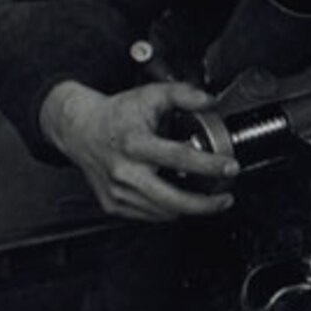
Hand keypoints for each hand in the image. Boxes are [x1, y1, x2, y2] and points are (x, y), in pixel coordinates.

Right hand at [39, 80, 237, 220]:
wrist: (80, 130)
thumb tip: (210, 101)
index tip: (230, 168)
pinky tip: (174, 197)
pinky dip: (166, 210)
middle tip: (225, 199)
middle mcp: (125, 170)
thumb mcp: (150, 95)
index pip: (180, 158)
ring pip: (164, 212)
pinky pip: (149, 215)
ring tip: (203, 197)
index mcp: (135, 142)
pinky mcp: (113, 205)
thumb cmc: (116, 114)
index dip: (209, 165)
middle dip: (206, 205)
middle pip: (174, 200)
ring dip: (188, 208)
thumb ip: (182, 94)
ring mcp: (118, 192)